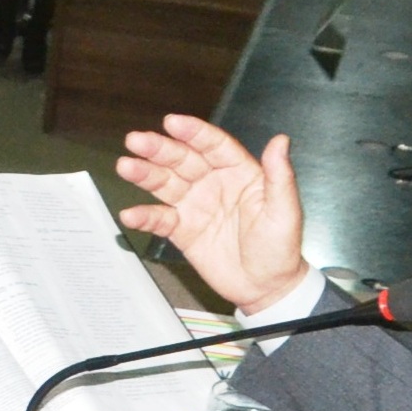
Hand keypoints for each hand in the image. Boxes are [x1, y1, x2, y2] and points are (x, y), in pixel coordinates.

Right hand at [113, 114, 310, 312]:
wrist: (266, 287)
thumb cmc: (280, 248)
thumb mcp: (285, 211)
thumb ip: (279, 175)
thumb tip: (280, 142)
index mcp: (239, 172)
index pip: (213, 146)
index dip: (193, 133)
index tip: (173, 123)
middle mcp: (214, 183)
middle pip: (182, 160)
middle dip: (158, 149)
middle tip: (137, 141)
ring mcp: (196, 206)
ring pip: (165, 184)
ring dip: (144, 175)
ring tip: (126, 167)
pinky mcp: (183, 230)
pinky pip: (160, 219)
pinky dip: (144, 216)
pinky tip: (131, 214)